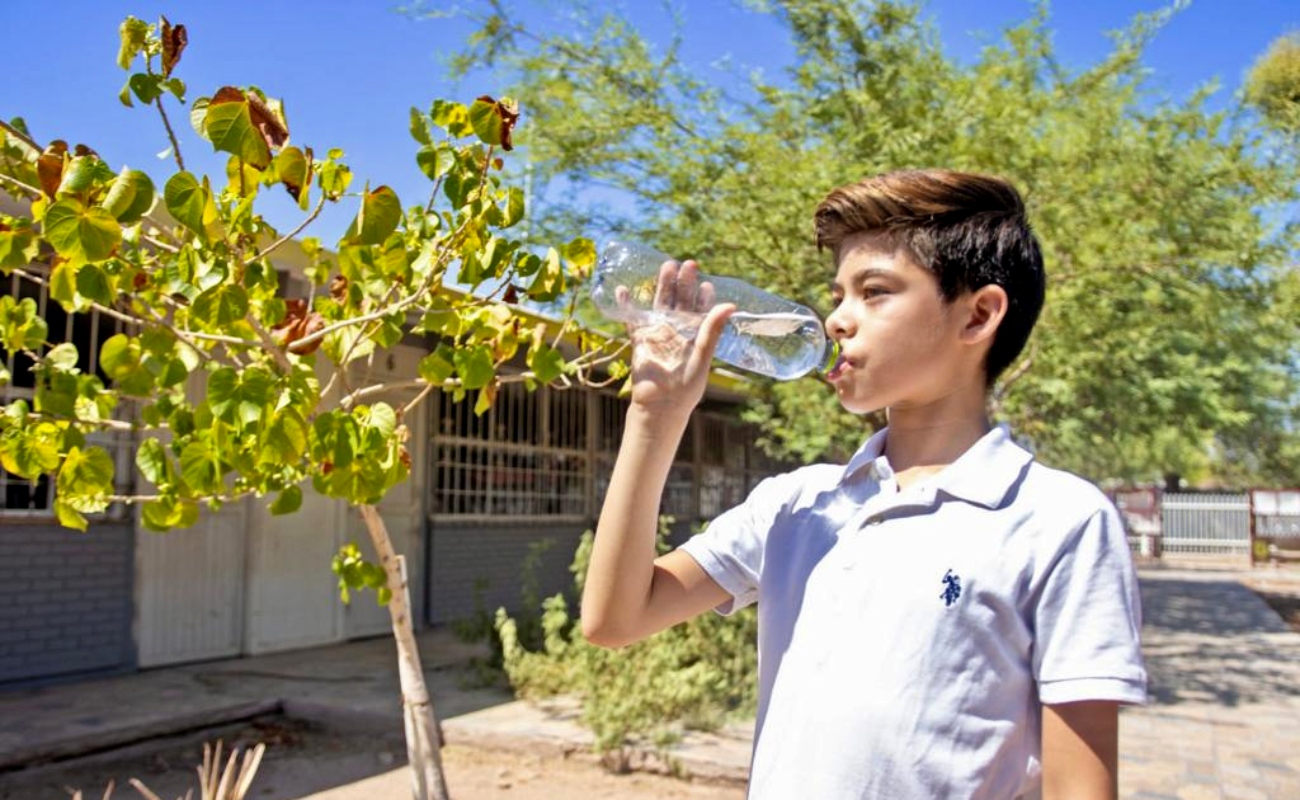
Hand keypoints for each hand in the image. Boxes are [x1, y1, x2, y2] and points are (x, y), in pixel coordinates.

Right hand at [618, 258, 733, 419]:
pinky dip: (627, 306)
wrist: (660, 406)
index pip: (701, 311)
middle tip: (688, 264)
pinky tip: (623, 290)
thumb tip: (730, 305)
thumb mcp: (702, 356)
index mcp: (695, 336)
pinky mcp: (640, 340)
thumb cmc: (686, 386)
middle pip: (680, 301)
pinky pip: (632, 320)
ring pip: (660, 305)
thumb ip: (712, 330)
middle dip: (684, 283)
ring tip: (666, 265)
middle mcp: (677, 332)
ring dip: (662, 286)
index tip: (706, 284)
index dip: (703, 297)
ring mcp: (658, 334)